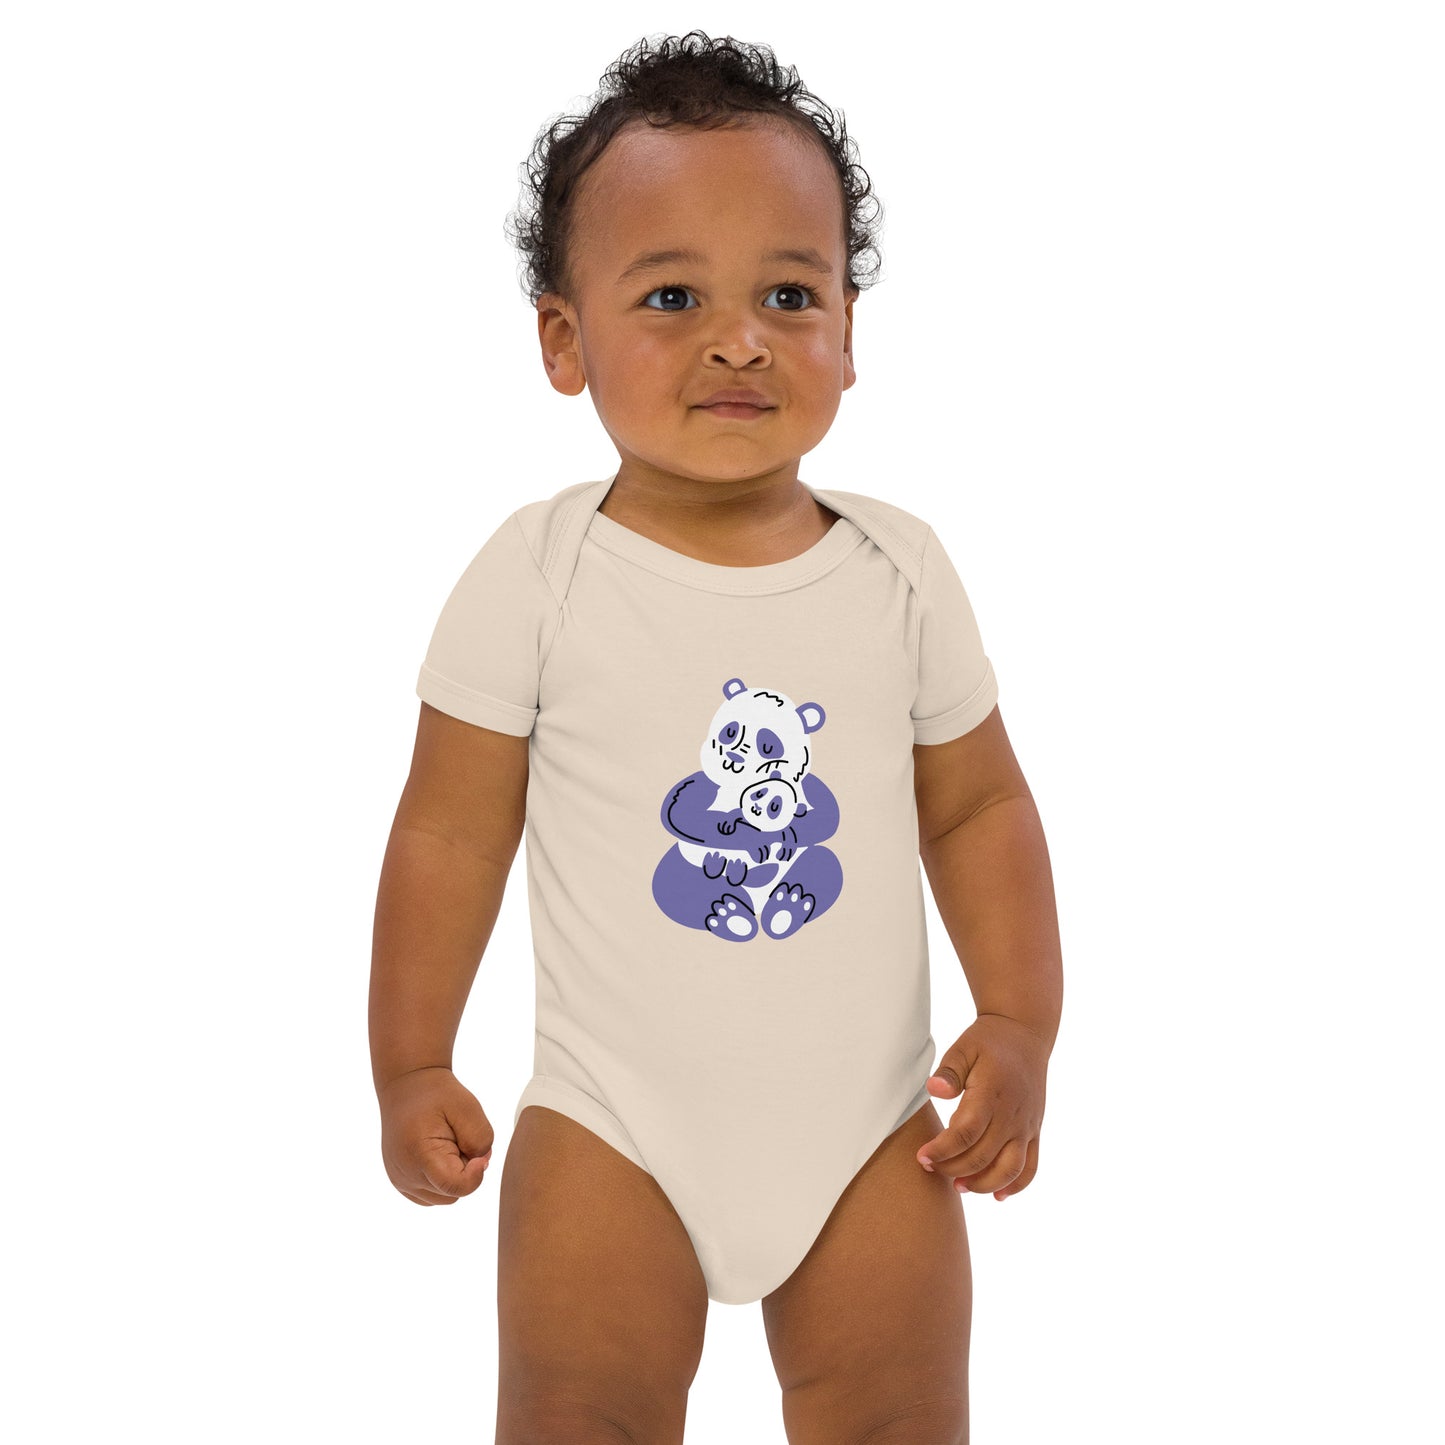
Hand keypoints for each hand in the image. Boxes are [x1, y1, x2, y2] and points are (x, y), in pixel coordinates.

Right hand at [377, 1066, 494, 1205]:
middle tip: (461, 1141)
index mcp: (419, 1154)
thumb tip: (481, 1165)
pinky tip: (440, 1155)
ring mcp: (400, 1181)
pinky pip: (432, 1195)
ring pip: (444, 1197)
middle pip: (452, 1194)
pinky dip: (442, 1180)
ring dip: (454, 1177)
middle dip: (465, 1172)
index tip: (480, 1154)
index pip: (454, 1187)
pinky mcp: (401, 1182)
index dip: (475, 1175)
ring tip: (449, 1146)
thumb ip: (480, 1139)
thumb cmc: (438, 1095)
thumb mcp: (468, 1107)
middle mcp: (405, 1175)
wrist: (407, 1086)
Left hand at [915, 1014, 1048, 1200]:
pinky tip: (997, 1195)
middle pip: (983, 1156)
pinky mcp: (1035, 1130)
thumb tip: (933, 1090)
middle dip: (953, 1168)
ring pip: (1011, 1168)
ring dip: (984, 1184)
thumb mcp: (963, 1047)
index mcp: (991, 1094)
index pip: (966, 1133)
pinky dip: (1017, 1185)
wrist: (1025, 1034)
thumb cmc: (988, 1041)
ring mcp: (1027, 1125)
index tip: (921, 1157)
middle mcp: (1013, 1114)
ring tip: (958, 1186)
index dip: (942, 1150)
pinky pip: (1031, 1166)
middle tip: (930, 1168)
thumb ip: (949, 1071)